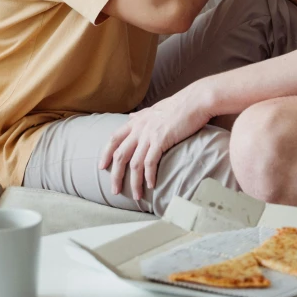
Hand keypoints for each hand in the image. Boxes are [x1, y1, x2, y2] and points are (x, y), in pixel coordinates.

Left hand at [98, 85, 212, 199]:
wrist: (195, 100)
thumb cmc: (179, 104)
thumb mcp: (155, 108)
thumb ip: (142, 115)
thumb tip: (131, 117)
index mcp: (137, 121)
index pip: (114, 138)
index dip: (106, 153)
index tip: (101, 167)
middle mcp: (139, 128)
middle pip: (120, 155)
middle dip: (116, 175)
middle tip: (115, 190)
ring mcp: (149, 134)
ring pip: (134, 163)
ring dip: (134, 182)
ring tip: (137, 195)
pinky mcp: (161, 140)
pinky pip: (150, 163)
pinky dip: (149, 176)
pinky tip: (151, 185)